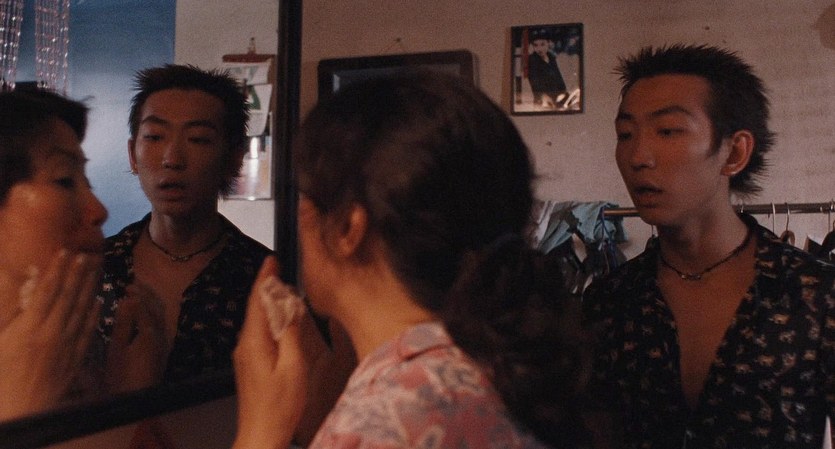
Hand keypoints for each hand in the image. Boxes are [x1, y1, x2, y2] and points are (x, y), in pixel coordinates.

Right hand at [0, 250, 100, 420]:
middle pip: (68, 296)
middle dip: (78, 273)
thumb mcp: (0, 338)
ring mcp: (66, 346)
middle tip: (87, 254)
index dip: (57, 269)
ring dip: (89, 288)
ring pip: (81, 310)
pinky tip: (99, 301)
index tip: (65, 251)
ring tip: (95, 270)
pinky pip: (88, 331)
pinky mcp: (74, 359)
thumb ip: (16, 311)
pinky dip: (94, 314)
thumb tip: (29, 285)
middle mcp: (51, 334)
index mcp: (28, 328)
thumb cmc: (0, 375)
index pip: (47, 290)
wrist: (17, 409)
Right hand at [104, 281, 169, 394]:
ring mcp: (163, 343)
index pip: (145, 306)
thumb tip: (128, 300)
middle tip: (135, 284)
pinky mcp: (160, 351)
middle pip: (157, 309)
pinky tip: (143, 316)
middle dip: (147, 294)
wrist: (137, 400)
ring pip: (160, 316)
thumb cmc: (122, 375)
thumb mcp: (117, 348)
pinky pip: (159, 325)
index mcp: (150, 332)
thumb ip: (123, 323)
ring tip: (139, 295)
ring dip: (151, 303)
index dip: (137, 294)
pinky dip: (152, 315)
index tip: (127, 284)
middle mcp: (161, 335)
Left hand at [232, 256, 308, 448]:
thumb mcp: (294, 367)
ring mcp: (245, 356)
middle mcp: (245, 346)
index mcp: (255, 342)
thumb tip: (291, 308)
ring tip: (284, 291)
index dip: (264, 279)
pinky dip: (269, 322)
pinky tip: (281, 323)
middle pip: (255, 309)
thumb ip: (292, 334)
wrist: (260, 435)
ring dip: (269, 305)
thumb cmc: (279, 407)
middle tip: (280, 271)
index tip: (270, 260)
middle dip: (267, 288)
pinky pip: (259, 335)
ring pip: (257, 322)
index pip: (257, 301)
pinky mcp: (250, 366)